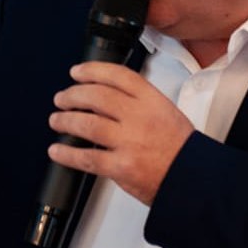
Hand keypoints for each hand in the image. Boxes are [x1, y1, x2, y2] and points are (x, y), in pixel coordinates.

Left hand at [48, 62, 193, 204]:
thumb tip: (108, 95)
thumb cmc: (180, 147)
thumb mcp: (166, 111)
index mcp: (152, 101)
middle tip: (63, 97)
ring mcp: (129, 142)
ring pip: (88, 124)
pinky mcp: (121, 167)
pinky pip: (86, 158)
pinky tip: (58, 150)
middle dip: (73, 94)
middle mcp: (139, 117)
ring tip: (57, 119)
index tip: (78, 72)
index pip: (118, 75)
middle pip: (98, 96)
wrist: (190, 177)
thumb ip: (139, 102)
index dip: (93, 70)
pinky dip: (67, 154)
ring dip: (66, 120)